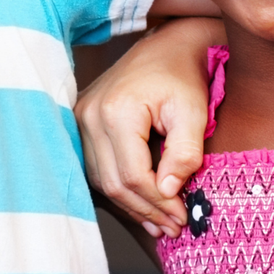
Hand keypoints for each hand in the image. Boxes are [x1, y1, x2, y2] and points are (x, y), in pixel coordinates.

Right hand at [74, 18, 224, 237]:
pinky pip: (95, 168)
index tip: (184, 216)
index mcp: (117, 112)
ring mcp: (79, 120)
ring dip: (131, 204)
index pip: (133, 175)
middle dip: (146, 209)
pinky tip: (140, 203)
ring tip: (160, 221)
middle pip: (113, 182)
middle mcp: (89, 116)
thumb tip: (168, 191)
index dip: (159, 202)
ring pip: (100, 180)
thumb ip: (184, 154)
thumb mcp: (194, 112)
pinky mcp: (80, 124)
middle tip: (175, 226)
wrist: (164, 47)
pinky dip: (118, 189)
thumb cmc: (182, 76)